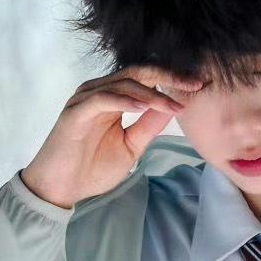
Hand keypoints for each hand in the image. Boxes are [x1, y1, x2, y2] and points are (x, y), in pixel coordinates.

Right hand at [19, 65, 204, 209]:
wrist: (60, 188)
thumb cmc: (91, 169)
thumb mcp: (131, 146)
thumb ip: (149, 125)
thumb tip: (174, 106)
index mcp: (113, 97)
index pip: (147, 78)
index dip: (173, 79)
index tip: (200, 86)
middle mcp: (99, 91)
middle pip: (138, 72)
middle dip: (169, 78)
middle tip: (195, 85)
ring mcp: (85, 99)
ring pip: (124, 83)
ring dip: (152, 93)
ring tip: (174, 105)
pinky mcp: (75, 112)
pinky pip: (104, 98)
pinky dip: (125, 101)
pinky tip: (143, 106)